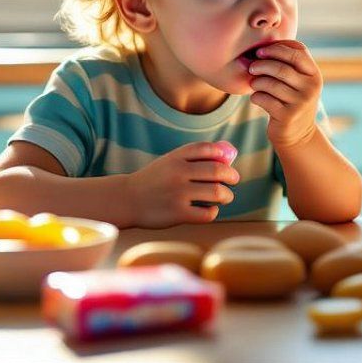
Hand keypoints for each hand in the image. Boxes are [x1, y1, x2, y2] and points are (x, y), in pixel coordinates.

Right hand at [123, 142, 240, 227]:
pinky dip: (213, 212)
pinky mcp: (178, 213)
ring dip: (227, 195)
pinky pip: (207, 213)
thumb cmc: (154, 181)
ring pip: (217, 192)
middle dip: (232, 176)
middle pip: (218, 170)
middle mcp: (178, 172)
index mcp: (176, 157)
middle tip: (234, 180)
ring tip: (225, 197)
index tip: (228, 163)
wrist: (127, 199)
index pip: (207, 149)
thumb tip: (227, 157)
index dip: (223, 155)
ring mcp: (178, 193)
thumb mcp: (168, 162)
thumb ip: (192, 159)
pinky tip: (210, 210)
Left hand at [248, 40, 321, 148]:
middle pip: (281, 68)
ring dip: (256, 82)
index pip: (298, 51)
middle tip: (251, 67)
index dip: (277, 48)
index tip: (261, 51)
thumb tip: (261, 46)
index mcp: (314, 74)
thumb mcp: (299, 82)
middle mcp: (311, 87)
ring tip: (253, 84)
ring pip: (270, 84)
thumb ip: (288, 64)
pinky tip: (256, 98)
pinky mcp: (288, 116)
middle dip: (262, 65)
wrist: (298, 135)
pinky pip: (264, 99)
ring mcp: (300, 102)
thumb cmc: (292, 100)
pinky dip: (256, 96)